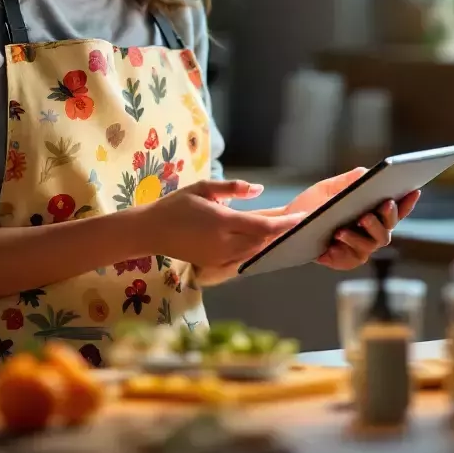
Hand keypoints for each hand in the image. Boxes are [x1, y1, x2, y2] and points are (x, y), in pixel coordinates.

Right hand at [135, 179, 304, 276]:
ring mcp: (219, 257)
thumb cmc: (176, 205)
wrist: (151, 231)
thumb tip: (259, 190)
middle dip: (280, 232)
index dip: (284, 223)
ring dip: (268, 241)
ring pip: (254, 251)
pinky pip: (242, 258)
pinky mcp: (214, 264)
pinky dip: (254, 249)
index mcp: (222, 222)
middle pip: (262, 241)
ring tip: (282, 229)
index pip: (262, 225)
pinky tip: (260, 241)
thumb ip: (232, 188)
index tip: (302, 218)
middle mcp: (224, 243)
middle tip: (296, 220)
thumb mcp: (203, 188)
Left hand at [257, 168, 420, 270]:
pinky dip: (346, 248)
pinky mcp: (345, 261)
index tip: (413, 189)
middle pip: (388, 227)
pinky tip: (337, 239)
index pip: (395, 209)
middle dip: (387, 216)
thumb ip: (350, 181)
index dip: (407, 202)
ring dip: (363, 234)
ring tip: (349, 225)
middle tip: (383, 204)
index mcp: (371, 212)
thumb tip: (368, 172)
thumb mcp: (330, 188)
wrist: (287, 224)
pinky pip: (352, 257)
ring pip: (372, 244)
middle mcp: (370, 232)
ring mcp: (360, 248)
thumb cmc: (312, 205)